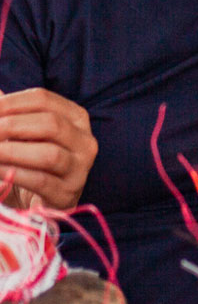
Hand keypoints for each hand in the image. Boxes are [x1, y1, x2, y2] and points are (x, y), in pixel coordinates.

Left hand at [0, 89, 97, 208]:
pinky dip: (16, 175)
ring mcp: (80, 169)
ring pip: (50, 154)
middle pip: (50, 124)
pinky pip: (42, 181)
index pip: (43, 99)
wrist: (36, 204)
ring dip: (12, 152)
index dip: (11, 102)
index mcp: (75, 117)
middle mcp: (85, 140)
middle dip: (12, 126)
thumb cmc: (27, 162)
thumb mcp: (20, 135)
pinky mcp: (68, 194)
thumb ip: (8, 114)